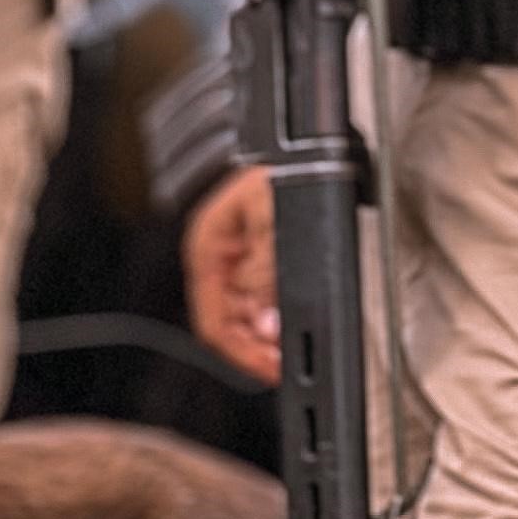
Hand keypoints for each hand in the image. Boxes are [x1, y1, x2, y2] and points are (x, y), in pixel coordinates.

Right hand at [184, 167, 280, 384]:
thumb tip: (267, 321)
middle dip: (257, 346)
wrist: (309, 151)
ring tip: (289, 349)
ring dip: (267, 336)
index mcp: (208, 245)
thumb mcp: (273, 216)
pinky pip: (261, 300)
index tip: (268, 367)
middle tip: (284, 363)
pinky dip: (275, 316)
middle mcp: (220, 257)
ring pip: (246, 315)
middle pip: (230, 322)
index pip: (212, 318)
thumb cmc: (282, 169)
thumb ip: (266, 269)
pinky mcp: (260, 260)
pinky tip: (290, 324)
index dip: (241, 351)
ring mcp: (239, 260)